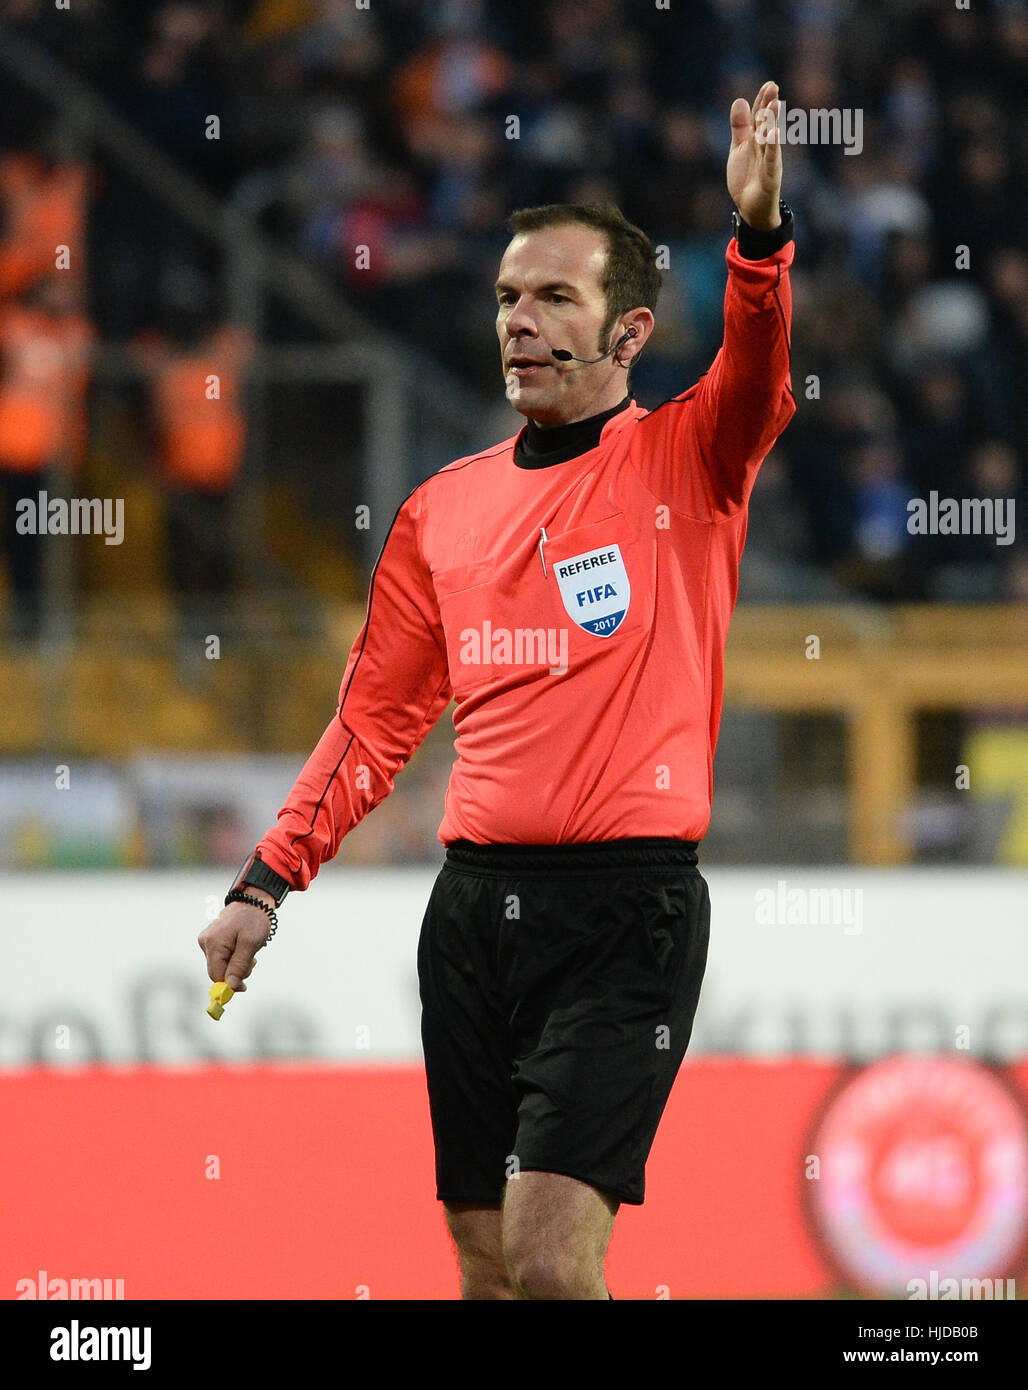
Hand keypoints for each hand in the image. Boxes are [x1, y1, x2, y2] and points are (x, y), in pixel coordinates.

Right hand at [198, 891, 274, 992]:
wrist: (254, 901)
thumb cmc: (254, 919)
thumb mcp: (250, 943)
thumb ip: (239, 965)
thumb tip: (230, 986)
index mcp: (213, 943)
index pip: (216, 975)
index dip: (230, 984)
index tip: (244, 986)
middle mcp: (205, 942)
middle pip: (217, 972)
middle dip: (235, 972)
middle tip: (252, 962)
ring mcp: (207, 941)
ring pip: (220, 966)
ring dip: (236, 965)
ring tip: (249, 951)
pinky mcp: (211, 940)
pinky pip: (221, 958)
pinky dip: (233, 958)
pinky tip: (242, 948)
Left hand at [727, 80, 782, 230]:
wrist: (750, 208)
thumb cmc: (747, 177)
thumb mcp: (738, 149)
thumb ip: (739, 127)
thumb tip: (739, 100)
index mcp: (755, 140)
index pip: (759, 116)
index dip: (762, 101)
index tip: (769, 84)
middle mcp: (764, 147)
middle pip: (766, 124)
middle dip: (769, 106)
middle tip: (773, 87)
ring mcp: (769, 161)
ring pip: (769, 139)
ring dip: (772, 122)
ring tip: (774, 104)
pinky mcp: (770, 176)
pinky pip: (771, 159)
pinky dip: (772, 147)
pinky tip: (774, 133)